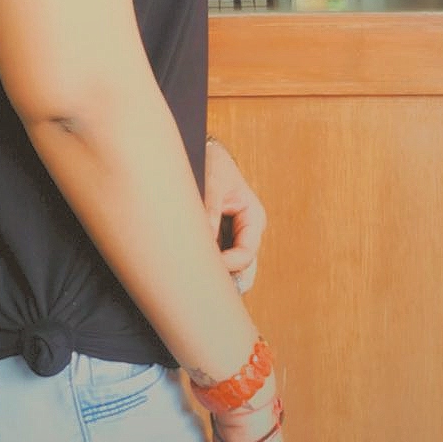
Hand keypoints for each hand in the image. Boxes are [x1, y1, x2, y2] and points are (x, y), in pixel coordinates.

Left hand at [204, 137, 265, 291]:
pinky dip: (206, 267)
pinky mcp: (218, 239)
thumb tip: (207, 237)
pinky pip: (216, 260)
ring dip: (214, 276)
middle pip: (242, 270)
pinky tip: (189, 272)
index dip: (227, 265)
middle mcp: (246, 232)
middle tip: (200, 290)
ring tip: (192, 283)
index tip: (205, 266)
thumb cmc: (212, 163)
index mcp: (253, 218)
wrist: (203, 152)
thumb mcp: (213, 180)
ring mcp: (233, 237)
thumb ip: (211, 207)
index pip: (246, 254)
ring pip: (229, 270)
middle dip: (224, 281)